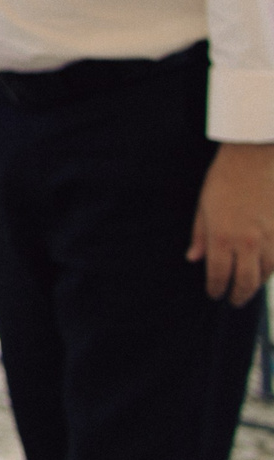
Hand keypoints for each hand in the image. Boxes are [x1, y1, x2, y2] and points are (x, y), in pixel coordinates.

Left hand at [189, 140, 273, 304]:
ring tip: (248, 288)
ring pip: (266, 274)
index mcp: (221, 237)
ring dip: (256, 284)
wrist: (254, 158)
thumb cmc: (224, 179)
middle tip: (233, 301)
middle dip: (238, 295)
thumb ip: (199, 235)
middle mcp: (247, 242)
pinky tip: (264, 272)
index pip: (218, 275)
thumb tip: (194, 258)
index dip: (216, 288)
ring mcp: (270, 238)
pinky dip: (271, 270)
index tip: (214, 294)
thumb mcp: (203, 206)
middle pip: (245, 281)